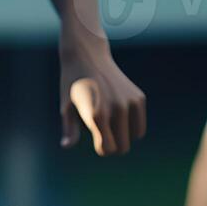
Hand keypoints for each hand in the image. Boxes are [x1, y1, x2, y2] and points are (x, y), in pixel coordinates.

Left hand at [59, 41, 146, 155]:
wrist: (86, 55)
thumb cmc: (72, 85)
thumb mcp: (67, 107)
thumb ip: (70, 129)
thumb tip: (66, 146)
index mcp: (98, 114)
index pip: (108, 149)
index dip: (101, 148)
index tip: (95, 139)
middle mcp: (117, 108)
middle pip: (122, 148)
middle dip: (113, 145)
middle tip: (103, 132)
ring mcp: (130, 102)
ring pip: (133, 137)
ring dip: (123, 135)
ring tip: (110, 122)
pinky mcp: (139, 98)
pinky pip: (140, 127)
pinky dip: (131, 126)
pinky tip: (119, 114)